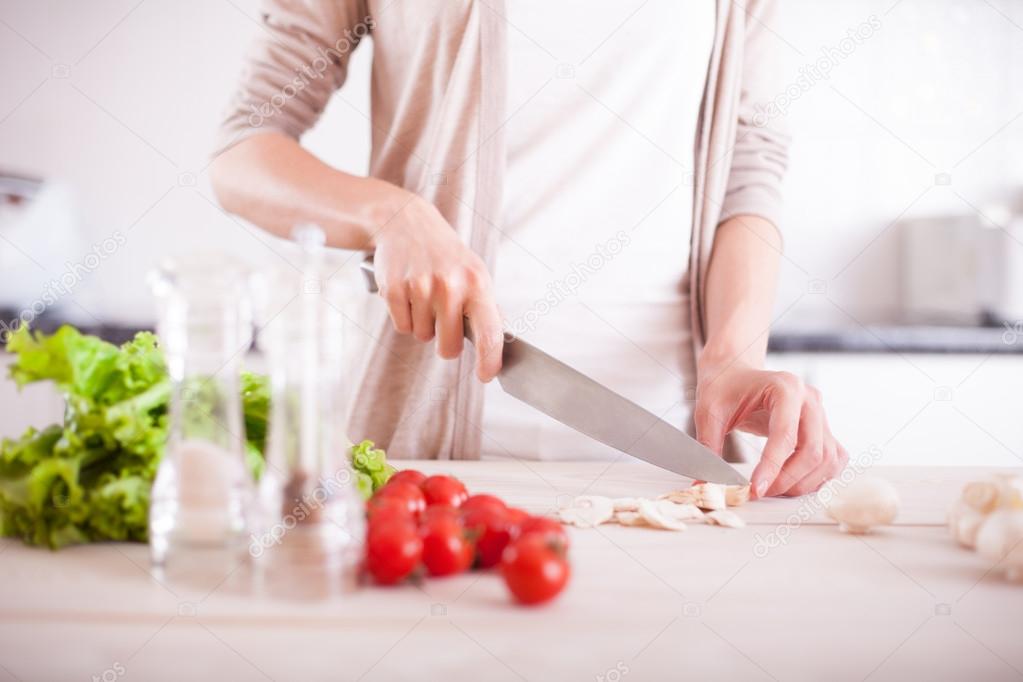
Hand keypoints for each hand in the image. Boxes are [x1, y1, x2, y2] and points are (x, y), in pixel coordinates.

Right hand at [373, 192, 502, 380]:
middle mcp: (450, 285)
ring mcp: (421, 286)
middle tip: (443, 320)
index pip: (489, 332)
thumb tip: (498, 346)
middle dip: (446, 343)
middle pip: (448, 347)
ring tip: (425, 295)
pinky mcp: (394, 288)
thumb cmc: (447, 256)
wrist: (407, 222)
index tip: (486, 375)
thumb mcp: (474, 273)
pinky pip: (401, 327)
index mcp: (477, 283)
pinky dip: (404, 317)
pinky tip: (409, 293)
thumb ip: (485, 309)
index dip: (489, 360)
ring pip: (422, 336)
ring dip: (423, 324)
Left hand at [694, 362, 847, 498]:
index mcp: (785, 388)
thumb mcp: (708, 413)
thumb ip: (708, 447)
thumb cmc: (723, 387)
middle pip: (813, 451)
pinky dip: (818, 477)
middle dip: (787, 480)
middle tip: (759, 492)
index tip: (755, 490)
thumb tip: (705, 484)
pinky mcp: (823, 428)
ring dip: (803, 483)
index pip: (786, 435)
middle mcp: (810, 399)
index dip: (773, 467)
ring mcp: (820, 413)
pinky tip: (793, 483)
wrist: (734, 372)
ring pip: (827, 459)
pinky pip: (833, 458)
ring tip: (772, 489)